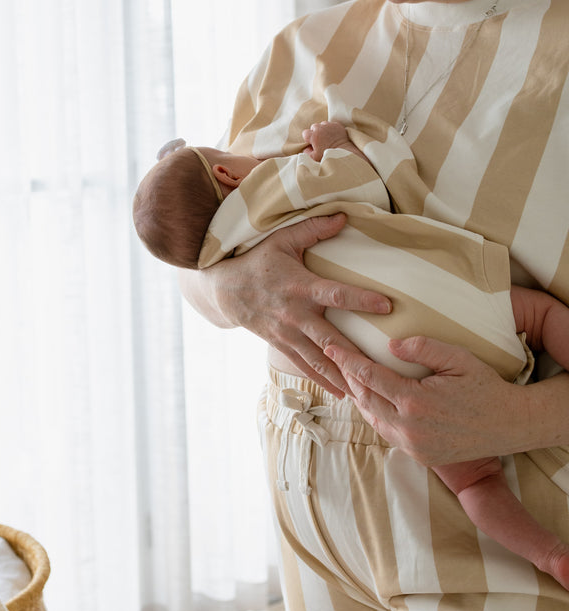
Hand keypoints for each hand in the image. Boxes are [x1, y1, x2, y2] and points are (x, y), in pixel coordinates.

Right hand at [197, 213, 391, 394]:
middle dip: (356, 354)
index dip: (360, 299)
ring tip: (368, 391)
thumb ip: (313, 229)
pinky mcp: (282, 345)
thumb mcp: (282, 240)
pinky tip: (344, 394)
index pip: (335, 294)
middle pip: (330, 338)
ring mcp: (288, 334)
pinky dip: (325, 381)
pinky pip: (305, 367)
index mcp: (300, 287)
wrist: (225, 290)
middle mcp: (295, 314)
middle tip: (383, 368)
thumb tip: (345, 216)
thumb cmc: (258, 261)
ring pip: (319, 359)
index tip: (386, 306)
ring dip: (343, 376)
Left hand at [325, 335, 524, 464]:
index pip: (369, 377)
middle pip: (365, 399)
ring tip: (351, 378)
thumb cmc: (485, 386)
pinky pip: (388, 434)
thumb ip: (422, 348)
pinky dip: (376, 416)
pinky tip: (374, 401)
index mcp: (415, 402)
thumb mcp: (458, 358)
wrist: (510, 425)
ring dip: (360, 398)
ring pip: (373, 420)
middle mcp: (409, 428)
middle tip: (337, 358)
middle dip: (348, 377)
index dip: (347, 361)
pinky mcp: (420, 457)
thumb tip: (390, 345)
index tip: (331, 347)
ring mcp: (414, 446)